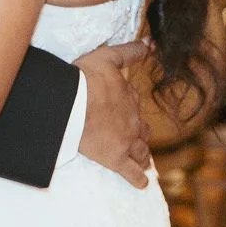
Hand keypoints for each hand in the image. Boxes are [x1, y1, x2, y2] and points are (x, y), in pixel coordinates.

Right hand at [76, 40, 151, 188]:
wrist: (73, 104)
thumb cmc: (86, 78)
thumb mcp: (108, 57)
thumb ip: (130, 51)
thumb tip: (152, 43)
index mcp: (129, 98)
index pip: (133, 102)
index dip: (130, 105)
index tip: (125, 107)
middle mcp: (133, 121)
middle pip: (142, 130)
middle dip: (141, 134)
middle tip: (137, 138)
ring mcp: (126, 142)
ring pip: (141, 152)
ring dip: (143, 155)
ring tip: (144, 160)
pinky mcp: (116, 159)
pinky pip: (132, 173)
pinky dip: (138, 179)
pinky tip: (142, 183)